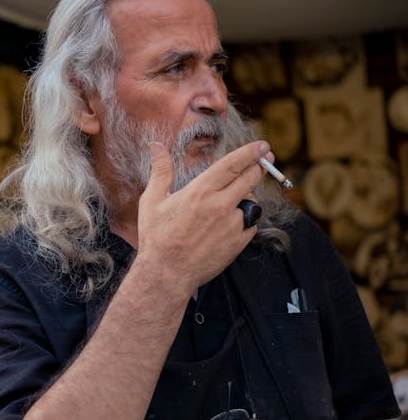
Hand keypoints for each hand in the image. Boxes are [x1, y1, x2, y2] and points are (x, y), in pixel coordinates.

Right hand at [136, 140, 270, 293]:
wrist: (166, 274)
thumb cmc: (157, 238)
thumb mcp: (152, 201)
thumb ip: (161, 171)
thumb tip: (156, 146)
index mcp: (200, 191)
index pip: (233, 164)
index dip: (251, 152)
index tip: (263, 145)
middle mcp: (220, 206)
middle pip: (250, 179)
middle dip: (260, 166)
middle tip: (266, 159)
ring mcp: (232, 225)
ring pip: (252, 202)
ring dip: (249, 196)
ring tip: (234, 200)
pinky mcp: (238, 243)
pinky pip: (251, 225)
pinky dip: (247, 220)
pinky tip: (232, 222)